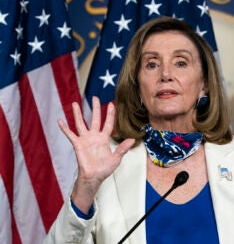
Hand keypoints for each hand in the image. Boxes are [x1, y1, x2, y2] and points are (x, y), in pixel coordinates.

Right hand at [58, 96, 134, 211]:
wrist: (94, 177)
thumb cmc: (105, 169)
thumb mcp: (116, 158)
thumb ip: (122, 148)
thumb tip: (132, 140)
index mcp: (104, 138)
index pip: (108, 123)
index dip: (110, 114)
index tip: (111, 104)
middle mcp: (94, 136)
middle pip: (95, 119)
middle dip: (95, 108)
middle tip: (95, 97)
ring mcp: (85, 140)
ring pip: (81, 123)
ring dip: (78, 114)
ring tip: (75, 103)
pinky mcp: (77, 144)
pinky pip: (70, 134)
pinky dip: (65, 128)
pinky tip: (60, 120)